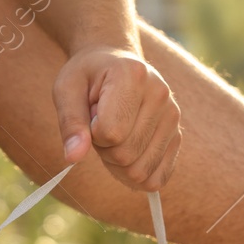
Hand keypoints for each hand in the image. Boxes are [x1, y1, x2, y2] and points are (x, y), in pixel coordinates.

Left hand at [53, 47, 181, 190]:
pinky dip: (136, 176)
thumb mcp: (67, 89)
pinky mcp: (177, 136)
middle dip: (103, 149)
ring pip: (140, 171)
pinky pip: (157, 178)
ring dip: (118, 163)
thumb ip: (70, 123)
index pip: (110, 132)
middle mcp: (160, 94)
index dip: (92, 133)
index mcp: (133, 75)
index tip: (92, 113)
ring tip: (115, 133)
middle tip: (100, 125)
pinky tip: (128, 152)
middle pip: (125, 155)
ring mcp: (172, 116)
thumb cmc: (87, 77)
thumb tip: (73, 157)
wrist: (114, 64)